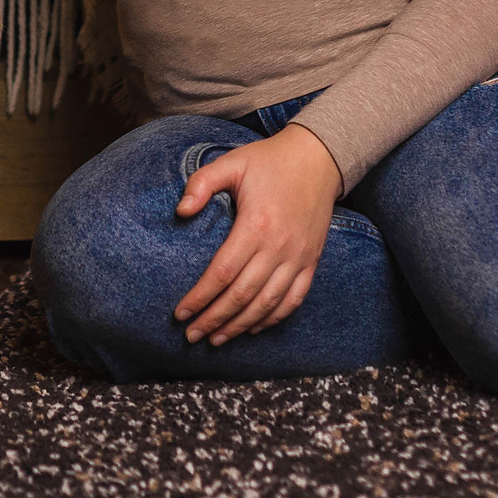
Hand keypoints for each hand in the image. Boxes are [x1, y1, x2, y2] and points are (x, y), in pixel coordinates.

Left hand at [172, 124, 340, 345]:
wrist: (318, 158)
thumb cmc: (269, 161)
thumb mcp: (231, 163)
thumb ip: (201, 183)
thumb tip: (180, 211)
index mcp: (256, 225)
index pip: (222, 273)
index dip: (200, 297)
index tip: (180, 313)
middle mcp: (279, 247)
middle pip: (242, 296)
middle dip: (214, 320)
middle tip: (191, 335)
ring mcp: (299, 257)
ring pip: (267, 304)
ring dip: (239, 326)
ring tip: (216, 339)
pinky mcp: (312, 261)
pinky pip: (293, 300)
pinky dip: (272, 319)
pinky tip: (252, 327)